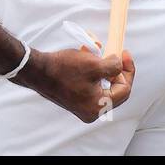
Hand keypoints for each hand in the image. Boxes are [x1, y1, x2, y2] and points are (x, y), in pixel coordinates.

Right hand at [16, 46, 134, 122]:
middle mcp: (90, 111)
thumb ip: (113, 66)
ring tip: (95, 53)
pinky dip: (92, 70)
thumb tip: (120, 64)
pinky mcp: (75, 98)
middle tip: (114, 54)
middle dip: (114, 69)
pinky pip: (91, 85)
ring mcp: (82, 106)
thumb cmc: (63, 69)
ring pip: (102, 85)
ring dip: (102, 67)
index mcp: (97, 107)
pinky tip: (85, 57)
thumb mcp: (93, 64)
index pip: (124, 90)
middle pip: (114, 89)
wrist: (36, 70)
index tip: (124, 54)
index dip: (127, 70)